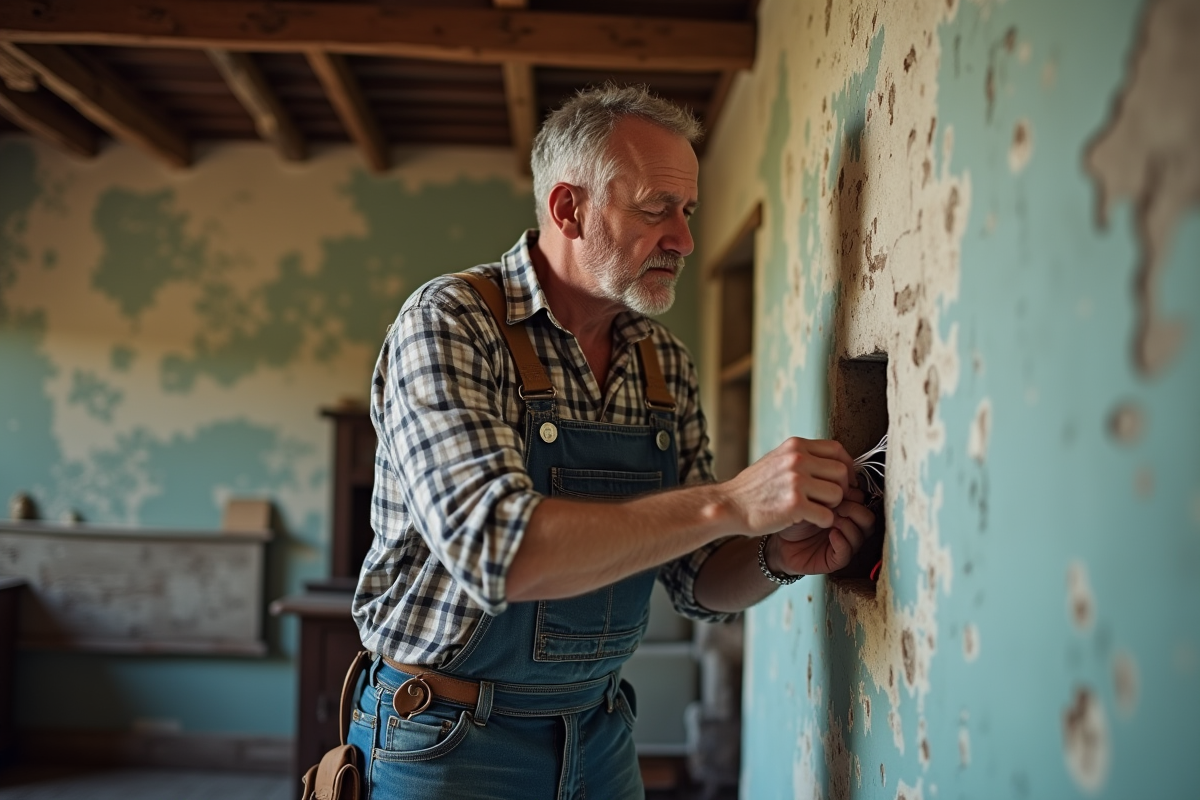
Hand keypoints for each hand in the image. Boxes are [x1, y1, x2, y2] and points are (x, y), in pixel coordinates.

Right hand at [722, 437, 856, 533]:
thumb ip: (802, 457)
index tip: (843, 479)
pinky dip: (823, 522)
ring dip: (832, 506)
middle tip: (829, 500)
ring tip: (816, 509)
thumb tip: (832, 462)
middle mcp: (797, 459)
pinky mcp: (795, 505)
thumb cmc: (753, 487)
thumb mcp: (777, 460)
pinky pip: (827, 516)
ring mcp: (796, 481)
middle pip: (842, 472)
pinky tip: (809, 521)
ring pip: (838, 494)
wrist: (729, 505)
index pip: (837, 449)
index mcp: (795, 446)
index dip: (846, 466)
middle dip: (841, 488)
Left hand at [768, 489, 875, 575]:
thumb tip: (840, 476)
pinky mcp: (835, 559)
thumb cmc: (791, 513)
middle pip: (868, 516)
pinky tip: (832, 533)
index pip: (863, 500)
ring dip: (848, 524)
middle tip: (835, 505)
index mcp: (846, 508)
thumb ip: (824, 486)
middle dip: (853, 508)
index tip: (835, 489)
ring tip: (831, 519)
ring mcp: (844, 542)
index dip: (852, 493)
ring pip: (862, 534)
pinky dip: (842, 542)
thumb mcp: (807, 495)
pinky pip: (848, 553)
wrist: (777, 537)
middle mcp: (849, 525)